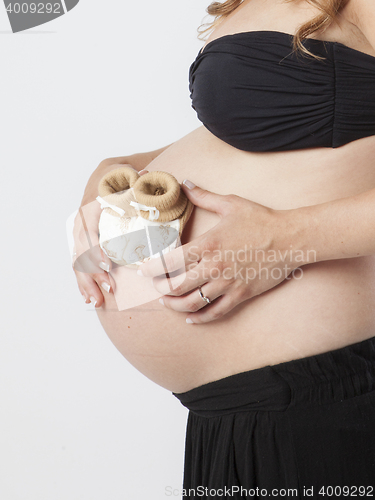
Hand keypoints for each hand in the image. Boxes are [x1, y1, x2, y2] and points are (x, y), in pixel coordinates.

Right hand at [72, 166, 148, 306]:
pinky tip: (87, 297)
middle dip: (92, 273)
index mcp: (90, 206)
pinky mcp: (85, 242)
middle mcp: (82, 221)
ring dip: (85, 282)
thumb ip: (136, 179)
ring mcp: (81, 233)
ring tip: (96, 301)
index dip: (95, 249)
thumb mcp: (129, 174)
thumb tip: (144, 176)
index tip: (109, 266)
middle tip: (108, 289)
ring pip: (77, 261)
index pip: (88, 231)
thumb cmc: (123, 177)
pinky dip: (82, 280)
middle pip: (80, 251)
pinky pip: (79, 264)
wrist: (110, 175)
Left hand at [137, 180, 303, 323]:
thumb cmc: (261, 220)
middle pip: (177, 287)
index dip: (151, 268)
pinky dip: (200, 319)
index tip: (143, 269)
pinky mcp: (241, 295)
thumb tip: (184, 183)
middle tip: (155, 286)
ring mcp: (227, 284)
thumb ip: (203, 196)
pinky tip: (190, 319)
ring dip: (175, 306)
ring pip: (193, 303)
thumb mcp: (231, 203)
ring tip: (167, 302)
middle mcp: (214, 267)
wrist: (291, 239)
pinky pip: (215, 312)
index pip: (169, 262)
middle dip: (160, 289)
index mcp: (208, 245)